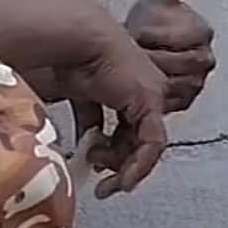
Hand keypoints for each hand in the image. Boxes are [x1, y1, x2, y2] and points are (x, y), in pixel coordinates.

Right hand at [55, 27, 167, 194]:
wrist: (78, 41)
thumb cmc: (74, 61)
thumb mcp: (83, 99)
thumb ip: (90, 122)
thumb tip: (87, 147)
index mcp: (129, 88)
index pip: (130, 130)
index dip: (116, 153)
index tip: (98, 169)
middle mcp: (145, 92)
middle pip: (139, 140)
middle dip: (120, 165)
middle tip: (105, 186)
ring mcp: (151, 96)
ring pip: (148, 145)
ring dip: (125, 167)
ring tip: (106, 177)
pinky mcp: (151, 101)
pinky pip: (153, 142)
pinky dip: (140, 164)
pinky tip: (125, 179)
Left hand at [126, 0, 214, 112]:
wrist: (137, 45)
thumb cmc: (149, 20)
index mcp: (203, 32)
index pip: (185, 37)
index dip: (159, 34)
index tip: (142, 31)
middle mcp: (205, 58)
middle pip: (184, 63)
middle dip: (156, 56)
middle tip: (137, 49)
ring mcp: (197, 80)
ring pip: (179, 83)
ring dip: (155, 75)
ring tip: (138, 64)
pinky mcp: (186, 100)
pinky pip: (174, 102)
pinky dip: (157, 94)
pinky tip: (143, 81)